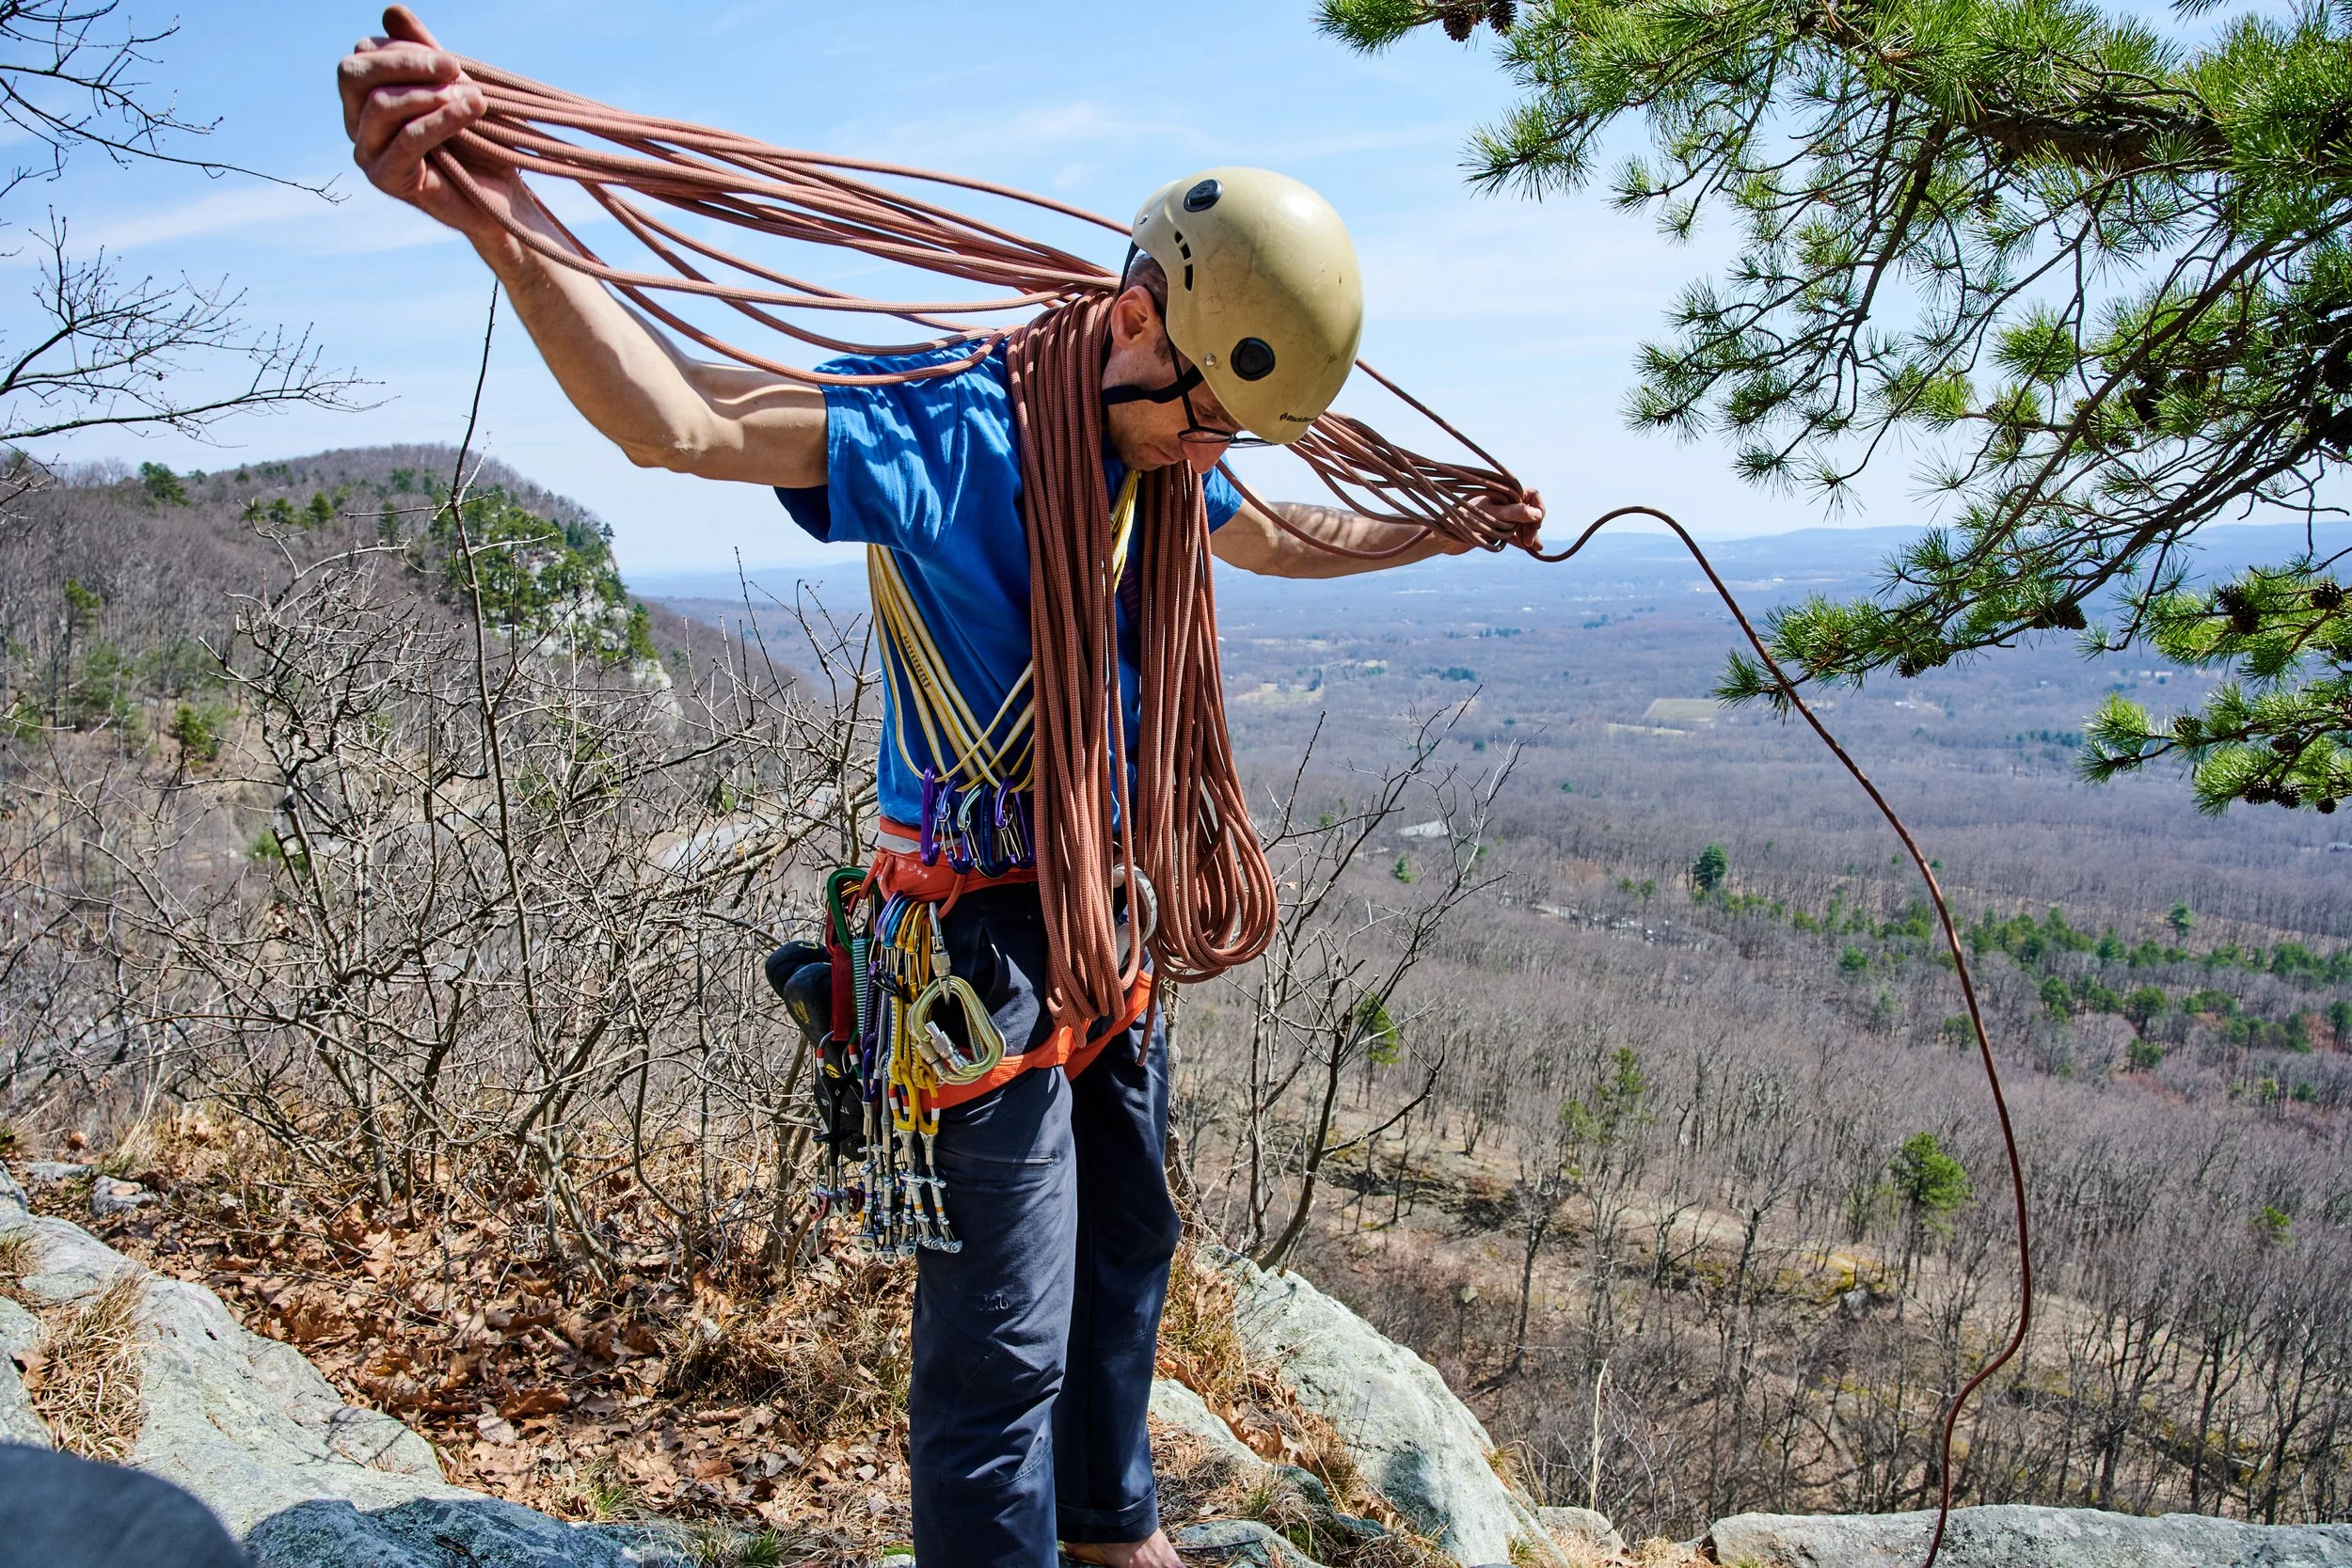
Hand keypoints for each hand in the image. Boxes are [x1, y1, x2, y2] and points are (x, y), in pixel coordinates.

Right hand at [337, 7, 519, 242]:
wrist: (501, 196)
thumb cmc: (476, 139)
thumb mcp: (452, 87)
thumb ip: (423, 53)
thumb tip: (391, 11)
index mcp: (366, 93)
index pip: (364, 53)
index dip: (404, 50)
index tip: (451, 61)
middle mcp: (357, 121)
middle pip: (354, 73)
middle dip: (405, 63)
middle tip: (454, 67)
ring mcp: (367, 151)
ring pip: (380, 105)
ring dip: (431, 95)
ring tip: (475, 98)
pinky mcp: (386, 179)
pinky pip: (407, 140)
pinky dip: (440, 121)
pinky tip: (470, 110)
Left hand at [1441, 486, 1545, 554]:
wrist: (1443, 536)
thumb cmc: (1464, 520)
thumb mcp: (1492, 515)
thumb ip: (1514, 513)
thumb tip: (1538, 514)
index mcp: (1503, 492)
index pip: (1531, 495)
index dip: (1538, 508)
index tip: (1537, 523)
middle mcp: (1504, 502)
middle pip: (1529, 511)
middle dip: (1533, 525)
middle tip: (1530, 541)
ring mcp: (1500, 516)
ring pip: (1522, 524)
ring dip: (1529, 535)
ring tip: (1535, 547)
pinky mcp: (1496, 529)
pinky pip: (1513, 534)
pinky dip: (1521, 540)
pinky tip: (1530, 548)